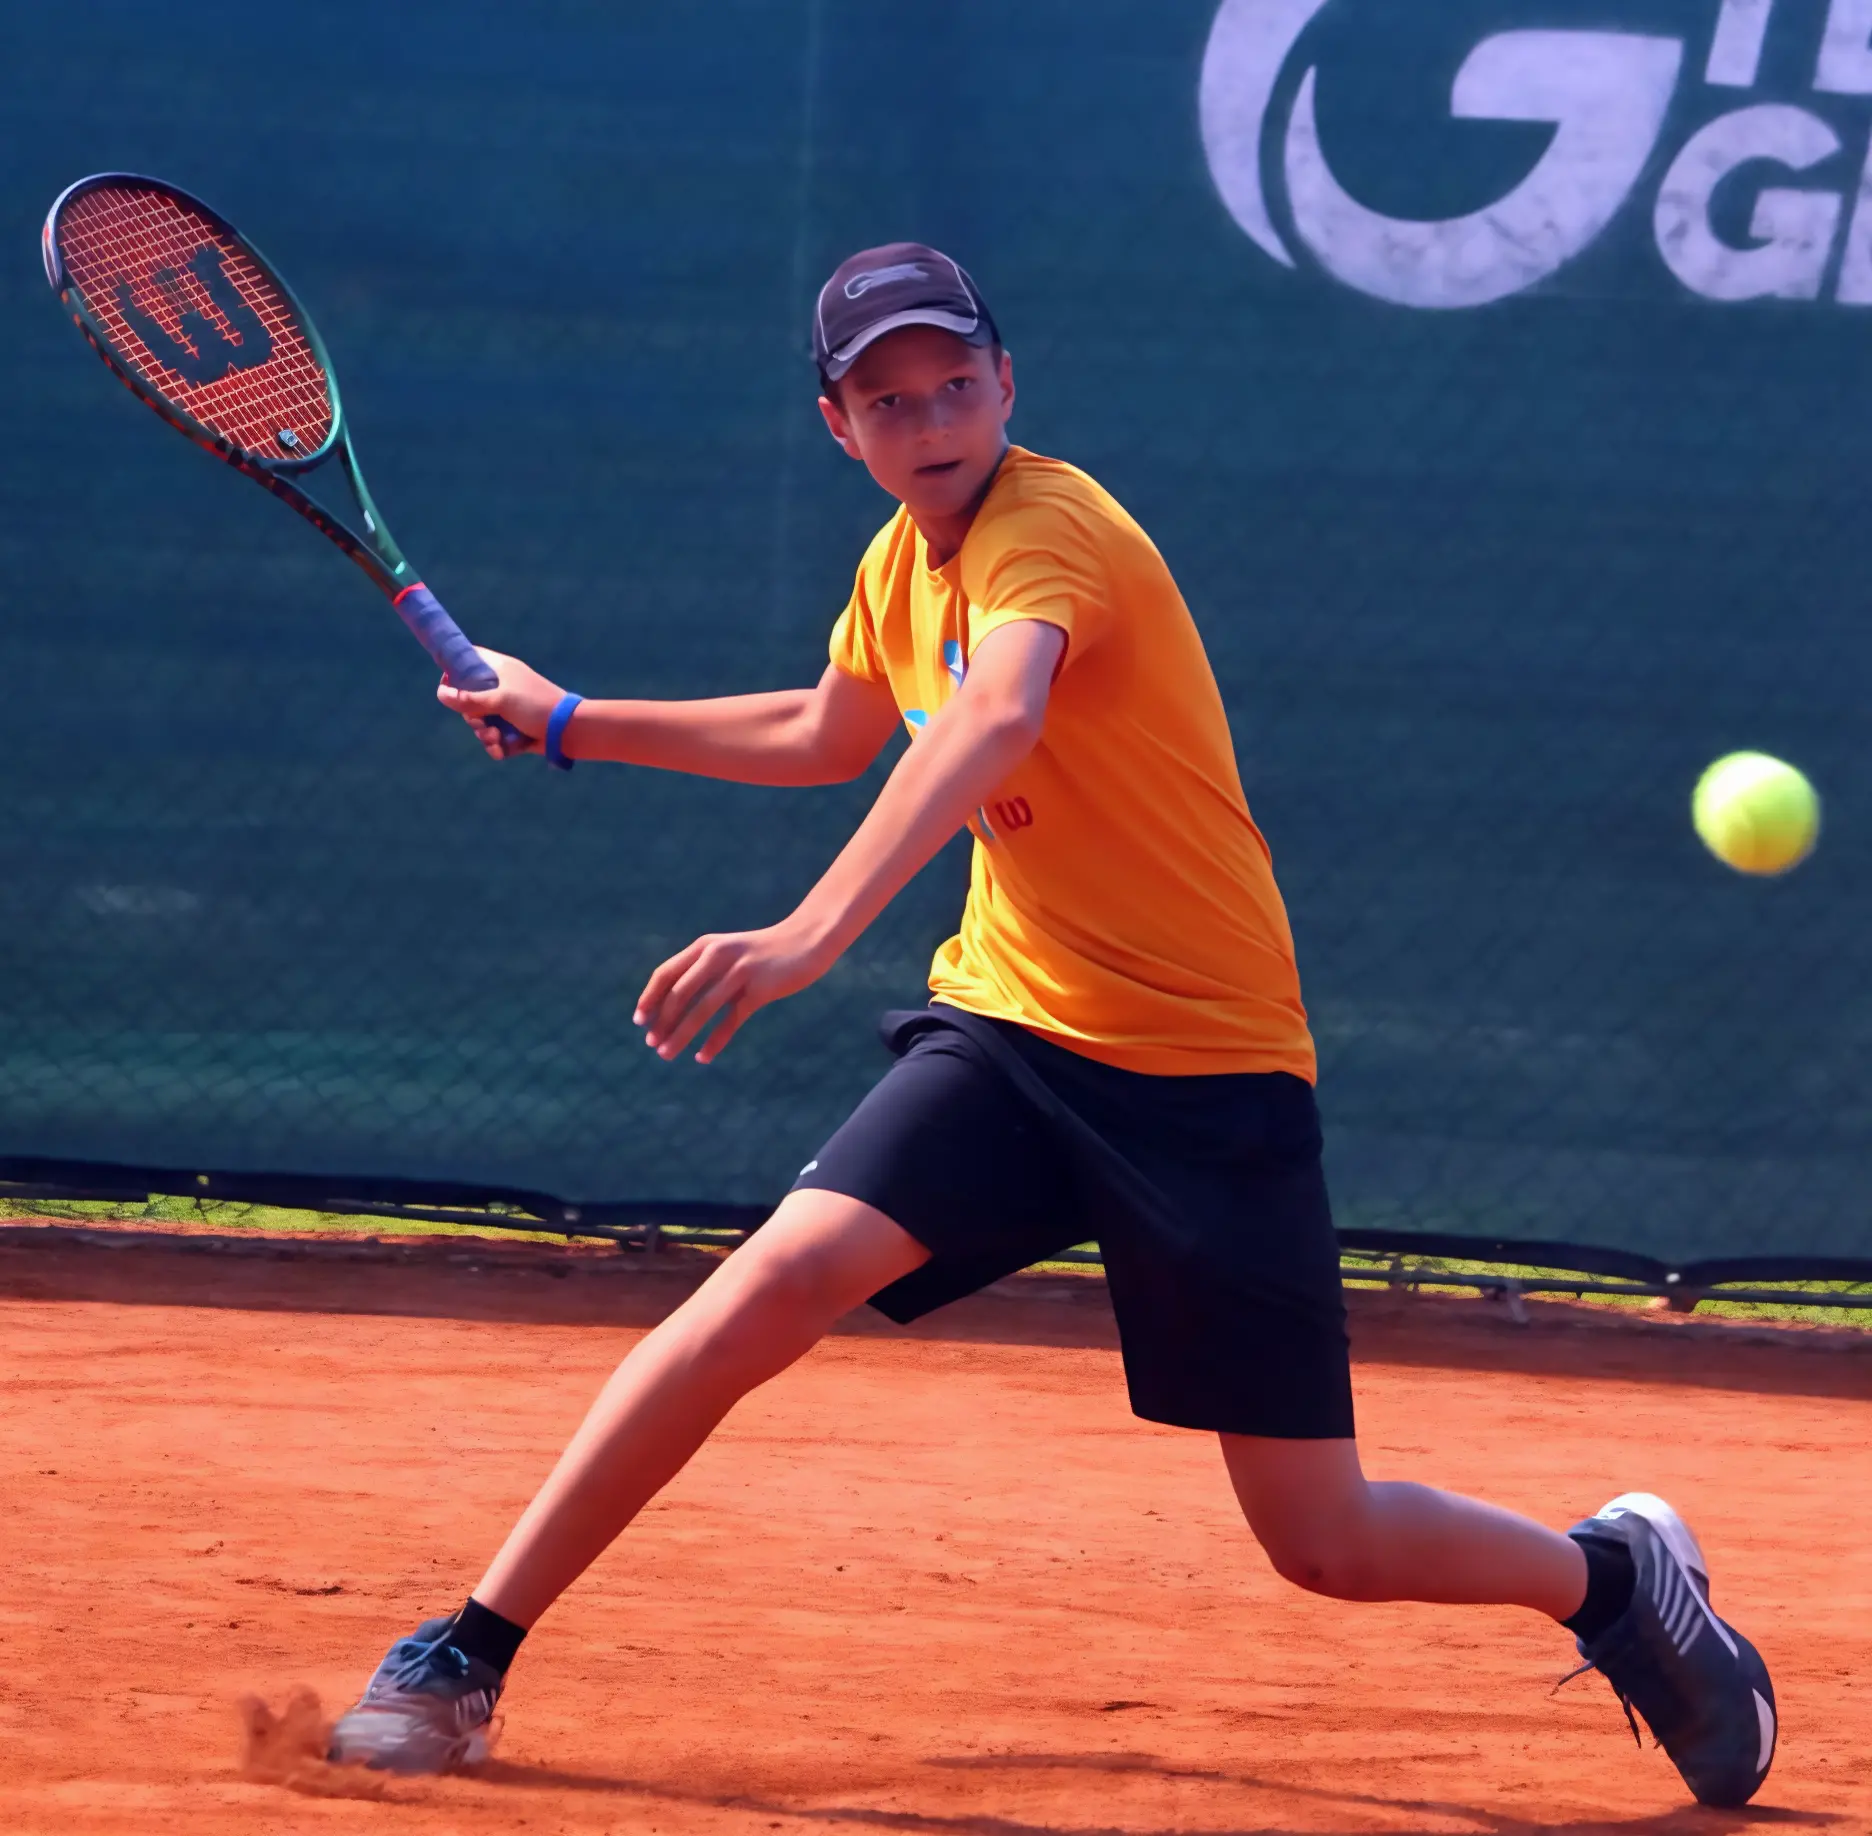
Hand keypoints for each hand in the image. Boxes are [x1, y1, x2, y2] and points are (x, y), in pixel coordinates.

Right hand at [436, 648, 563, 759]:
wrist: (569, 730)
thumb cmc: (537, 706)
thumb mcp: (501, 700)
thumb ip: (469, 699)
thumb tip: (441, 694)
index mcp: (499, 669)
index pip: (469, 659)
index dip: (454, 671)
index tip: (447, 688)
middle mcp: (502, 687)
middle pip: (469, 699)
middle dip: (472, 716)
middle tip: (481, 723)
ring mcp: (508, 709)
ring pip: (481, 723)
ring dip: (484, 735)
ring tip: (496, 739)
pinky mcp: (514, 729)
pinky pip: (495, 738)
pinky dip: (496, 746)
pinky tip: (502, 751)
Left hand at [635, 920, 837, 1063]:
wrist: (807, 939)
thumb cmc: (763, 951)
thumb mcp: (729, 952)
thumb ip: (704, 969)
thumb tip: (673, 1002)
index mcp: (705, 946)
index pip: (665, 974)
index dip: (649, 998)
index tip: (639, 1021)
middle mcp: (718, 956)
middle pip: (679, 995)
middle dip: (662, 1022)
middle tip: (652, 1044)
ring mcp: (739, 972)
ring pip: (702, 1010)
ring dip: (680, 1035)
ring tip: (667, 1054)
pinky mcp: (760, 989)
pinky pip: (731, 1020)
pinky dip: (714, 1041)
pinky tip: (702, 1057)